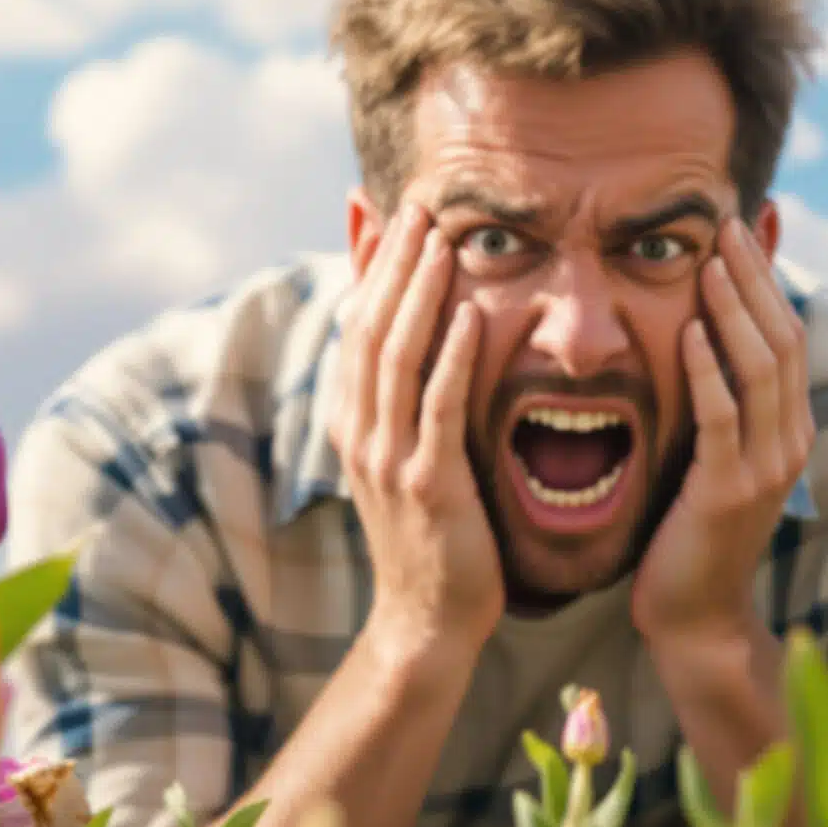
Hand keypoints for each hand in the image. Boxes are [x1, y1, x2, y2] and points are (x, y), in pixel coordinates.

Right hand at [331, 204, 502, 664]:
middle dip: (392, 262)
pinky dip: (453, 356)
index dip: (368, 268)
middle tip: (417, 203)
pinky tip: (473, 313)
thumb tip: (415, 348)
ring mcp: (388, 458)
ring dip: (418, 292)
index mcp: (354, 423)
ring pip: (396, 356)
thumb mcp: (405, 463)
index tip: (384, 211)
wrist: (426, 623)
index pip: (356, 326)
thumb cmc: (431, 542)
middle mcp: (360, 432)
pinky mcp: (426, 483)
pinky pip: (438, 407)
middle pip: (370, 327)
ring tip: (439, 239)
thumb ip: (407, 405)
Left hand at [632, 217, 814, 660]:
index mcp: (788, 428)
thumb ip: (717, 398)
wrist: (693, 616)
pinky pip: (723, 419)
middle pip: (782, 339)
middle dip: (755, 278)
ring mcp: (764, 468)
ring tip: (709, 261)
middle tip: (726, 223)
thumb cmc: (690, 532)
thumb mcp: (712, 455)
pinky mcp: (727, 492)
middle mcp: (788, 441)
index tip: (740, 226)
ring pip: (760, 371)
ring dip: (735, 311)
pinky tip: (688, 334)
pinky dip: (708, 371)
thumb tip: (702, 330)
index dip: (767, 279)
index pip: (786, 334)